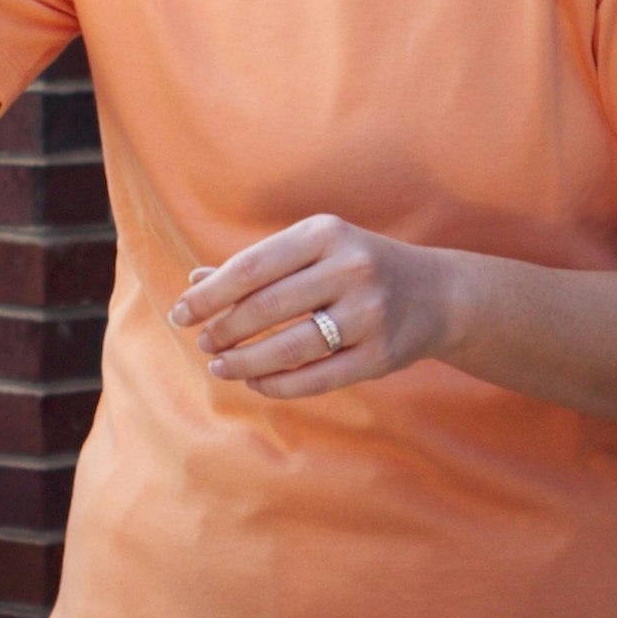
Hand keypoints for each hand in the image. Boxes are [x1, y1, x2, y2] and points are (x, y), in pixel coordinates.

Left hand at [168, 215, 456, 399]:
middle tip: (203, 342)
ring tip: (221, 366)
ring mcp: (369, 313)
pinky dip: (277, 384)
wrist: (436, 293)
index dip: (209, 296)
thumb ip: (256, 265)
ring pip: (289, 348)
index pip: (251, 267)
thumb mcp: (312, 251)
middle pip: (266, 308)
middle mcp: (350, 268)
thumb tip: (194, 281)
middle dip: (224, 330)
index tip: (180, 314)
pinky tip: (255, 382)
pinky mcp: (381, 355)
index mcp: (325, 233)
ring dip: (244, 362)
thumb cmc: (356, 267)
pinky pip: (316, 378)